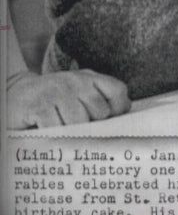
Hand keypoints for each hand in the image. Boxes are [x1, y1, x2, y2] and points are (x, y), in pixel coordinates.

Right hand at [8, 69, 130, 129]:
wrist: (16, 95)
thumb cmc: (53, 100)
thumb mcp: (79, 94)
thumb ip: (100, 100)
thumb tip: (125, 115)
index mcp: (89, 78)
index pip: (118, 91)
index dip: (119, 109)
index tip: (111, 123)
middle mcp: (76, 81)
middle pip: (100, 112)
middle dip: (92, 127)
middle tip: (78, 131)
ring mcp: (58, 91)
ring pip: (79, 123)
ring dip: (71, 134)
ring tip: (61, 132)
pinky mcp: (40, 105)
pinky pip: (56, 129)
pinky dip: (54, 137)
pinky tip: (48, 133)